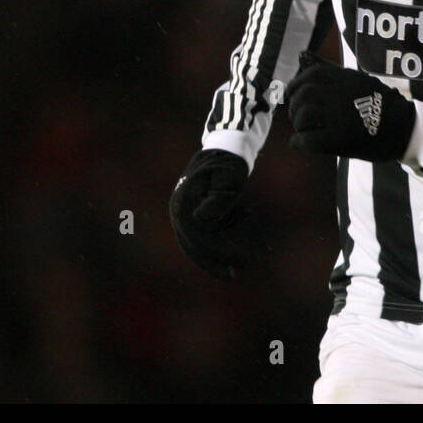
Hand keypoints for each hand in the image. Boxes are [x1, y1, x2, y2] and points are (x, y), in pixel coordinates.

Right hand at [168, 149, 262, 279]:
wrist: (225, 148)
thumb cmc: (229, 164)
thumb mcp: (228, 180)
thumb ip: (217, 200)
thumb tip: (199, 220)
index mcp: (184, 203)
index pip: (198, 238)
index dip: (218, 254)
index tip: (238, 263)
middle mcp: (179, 210)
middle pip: (193, 245)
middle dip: (215, 261)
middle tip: (235, 275)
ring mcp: (185, 212)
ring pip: (198, 242)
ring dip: (217, 255)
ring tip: (238, 267)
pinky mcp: (195, 213)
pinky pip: (206, 233)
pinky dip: (223, 241)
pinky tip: (243, 248)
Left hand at [284, 51, 415, 162]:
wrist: (405, 128)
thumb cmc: (383, 104)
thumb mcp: (362, 80)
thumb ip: (334, 73)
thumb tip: (304, 56)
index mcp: (346, 79)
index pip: (311, 75)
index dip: (296, 84)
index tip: (292, 93)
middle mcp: (340, 95)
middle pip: (304, 95)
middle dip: (294, 105)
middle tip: (296, 115)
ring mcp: (339, 117)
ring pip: (304, 116)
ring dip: (298, 123)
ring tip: (302, 129)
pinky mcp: (339, 139)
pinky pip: (309, 139)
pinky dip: (299, 141)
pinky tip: (300, 143)